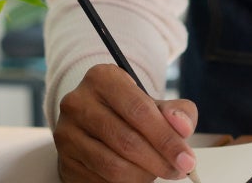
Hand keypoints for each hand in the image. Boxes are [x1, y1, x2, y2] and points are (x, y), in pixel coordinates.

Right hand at [53, 64, 199, 182]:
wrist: (95, 121)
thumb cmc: (128, 111)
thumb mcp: (154, 103)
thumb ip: (177, 112)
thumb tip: (183, 127)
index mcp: (102, 78)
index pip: (139, 110)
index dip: (166, 138)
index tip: (186, 158)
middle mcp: (78, 102)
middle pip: (127, 141)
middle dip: (159, 161)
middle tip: (178, 170)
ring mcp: (67, 132)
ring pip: (113, 166)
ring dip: (143, 175)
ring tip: (156, 171)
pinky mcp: (65, 160)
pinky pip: (101, 180)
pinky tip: (135, 175)